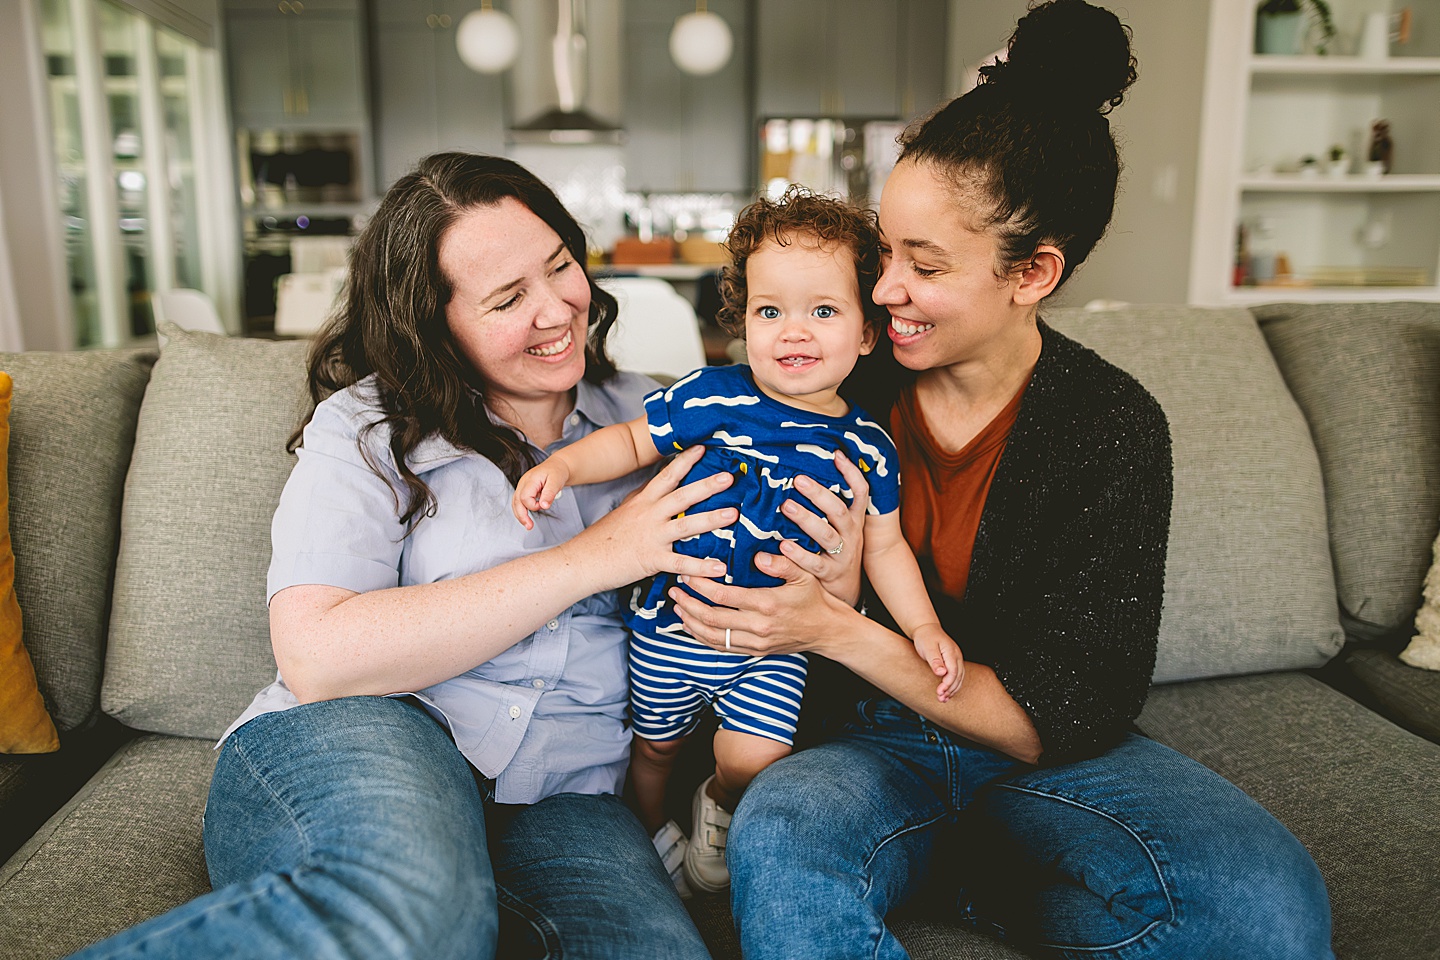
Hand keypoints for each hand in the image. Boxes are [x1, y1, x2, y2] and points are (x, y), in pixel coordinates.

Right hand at [512, 460, 570, 529]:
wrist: (556, 466)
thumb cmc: (557, 472)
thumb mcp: (556, 481)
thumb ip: (549, 494)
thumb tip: (544, 506)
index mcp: (531, 479)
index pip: (524, 497)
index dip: (533, 505)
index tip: (543, 505)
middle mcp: (523, 482)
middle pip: (516, 501)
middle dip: (522, 515)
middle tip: (529, 526)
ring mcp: (522, 486)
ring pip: (515, 502)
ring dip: (520, 515)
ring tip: (528, 525)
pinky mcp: (523, 489)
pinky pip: (519, 501)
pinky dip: (521, 510)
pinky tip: (526, 518)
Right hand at [574, 445, 736, 586]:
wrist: (583, 561)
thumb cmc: (603, 538)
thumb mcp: (623, 512)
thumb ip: (643, 500)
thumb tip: (657, 488)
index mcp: (643, 501)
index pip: (666, 476)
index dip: (685, 460)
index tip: (703, 447)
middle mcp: (649, 515)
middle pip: (682, 496)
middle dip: (707, 485)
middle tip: (729, 477)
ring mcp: (652, 536)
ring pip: (686, 525)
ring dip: (711, 519)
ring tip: (734, 514)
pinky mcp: (652, 559)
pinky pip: (681, 563)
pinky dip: (702, 567)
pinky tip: (720, 567)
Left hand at [669, 549, 858, 658]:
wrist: (828, 631)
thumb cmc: (815, 599)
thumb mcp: (803, 574)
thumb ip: (781, 563)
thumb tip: (758, 556)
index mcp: (767, 604)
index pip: (723, 596)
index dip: (701, 586)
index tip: (688, 574)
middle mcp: (758, 626)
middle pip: (712, 618)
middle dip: (689, 603)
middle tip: (674, 589)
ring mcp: (756, 642)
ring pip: (713, 636)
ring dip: (691, 621)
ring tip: (677, 606)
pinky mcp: (755, 651)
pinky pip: (722, 647)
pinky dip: (703, 637)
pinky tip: (691, 626)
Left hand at [774, 450, 869, 605]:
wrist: (848, 590)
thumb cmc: (836, 550)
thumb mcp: (840, 527)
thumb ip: (828, 506)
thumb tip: (805, 472)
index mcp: (854, 520)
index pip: (861, 492)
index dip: (851, 473)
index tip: (836, 454)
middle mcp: (851, 534)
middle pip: (838, 511)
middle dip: (818, 494)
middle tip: (797, 479)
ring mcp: (842, 554)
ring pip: (826, 535)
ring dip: (806, 520)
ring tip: (786, 507)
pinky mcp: (829, 573)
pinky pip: (814, 563)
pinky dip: (798, 555)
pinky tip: (783, 546)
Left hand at [912, 623, 963, 701]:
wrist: (926, 629)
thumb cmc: (925, 637)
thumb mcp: (928, 648)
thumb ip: (935, 660)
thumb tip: (942, 673)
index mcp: (951, 652)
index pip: (954, 671)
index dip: (948, 683)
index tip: (940, 691)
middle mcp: (957, 656)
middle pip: (958, 677)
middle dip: (950, 689)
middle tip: (940, 698)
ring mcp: (956, 659)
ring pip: (959, 678)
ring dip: (952, 690)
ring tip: (943, 699)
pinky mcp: (953, 662)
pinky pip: (956, 676)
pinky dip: (952, 686)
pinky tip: (947, 693)